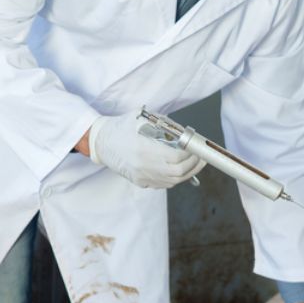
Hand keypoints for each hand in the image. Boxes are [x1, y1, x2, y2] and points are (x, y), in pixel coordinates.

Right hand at [87, 113, 206, 188]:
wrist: (101, 142)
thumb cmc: (122, 127)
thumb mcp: (143, 119)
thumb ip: (166, 126)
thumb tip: (186, 134)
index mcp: (144, 149)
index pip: (176, 157)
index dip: (191, 154)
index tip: (197, 147)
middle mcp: (143, 166)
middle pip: (178, 172)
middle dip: (194, 164)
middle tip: (201, 157)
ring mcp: (142, 177)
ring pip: (173, 181)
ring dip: (188, 172)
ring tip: (195, 163)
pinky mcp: (141, 182)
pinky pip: (164, 184)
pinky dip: (176, 177)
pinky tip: (181, 169)